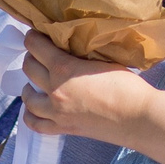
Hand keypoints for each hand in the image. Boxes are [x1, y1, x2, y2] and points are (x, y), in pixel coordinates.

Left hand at [19, 31, 151, 140]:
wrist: (137, 117)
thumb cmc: (127, 86)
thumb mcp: (102, 60)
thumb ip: (81, 56)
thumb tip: (72, 49)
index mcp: (64, 69)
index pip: (36, 48)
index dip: (32, 38)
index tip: (33, 34)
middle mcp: (55, 90)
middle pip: (29, 69)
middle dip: (31, 57)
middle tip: (38, 54)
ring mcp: (57, 113)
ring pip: (27, 98)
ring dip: (28, 86)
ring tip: (33, 81)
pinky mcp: (64, 128)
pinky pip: (35, 124)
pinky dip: (30, 115)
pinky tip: (34, 108)